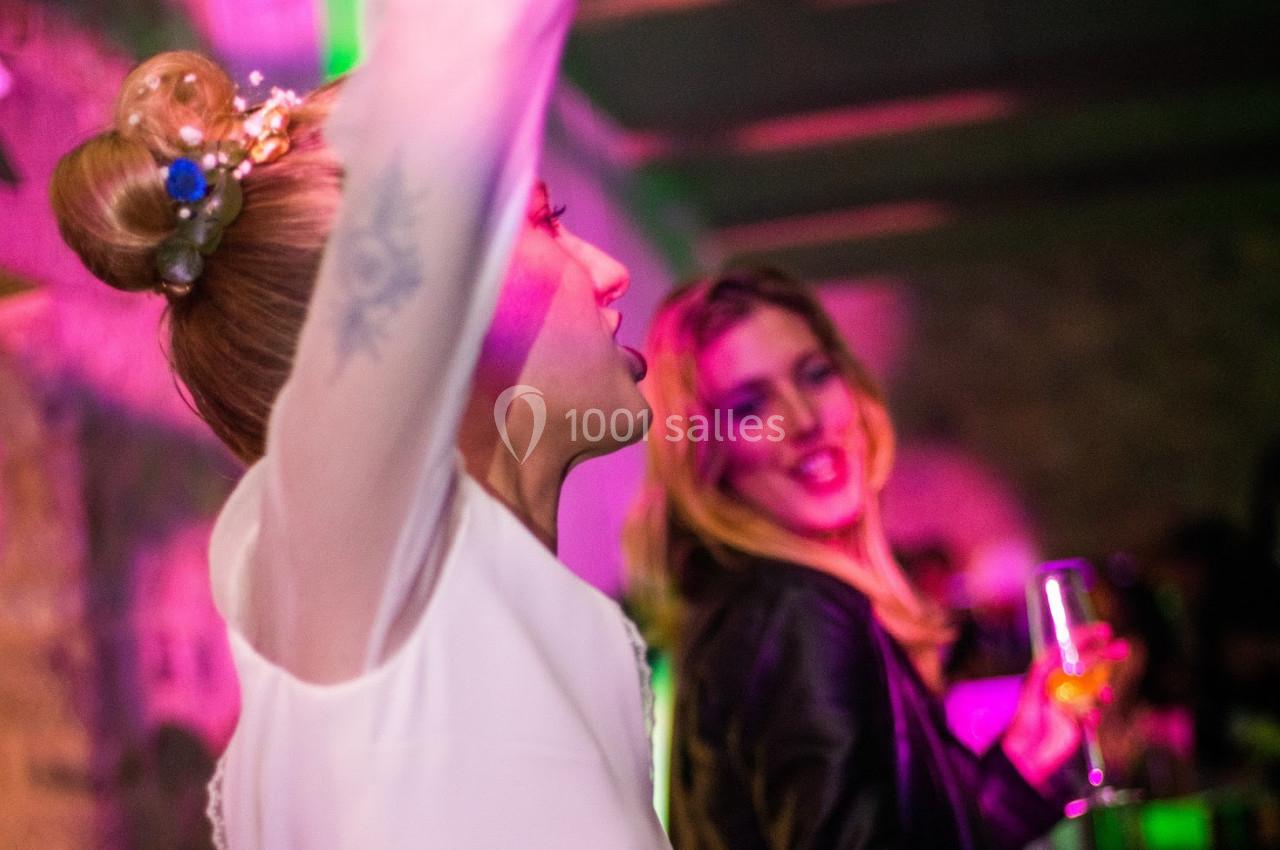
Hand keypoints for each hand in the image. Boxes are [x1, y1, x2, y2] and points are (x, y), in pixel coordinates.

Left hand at [1001, 622, 1128, 792]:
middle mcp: (1060, 684)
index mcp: (1048, 672)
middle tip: (1123, 648)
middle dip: (1105, 657)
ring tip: (1105, 694)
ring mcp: (1071, 702)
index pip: (1069, 648)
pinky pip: (1094, 713)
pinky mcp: (1078, 722)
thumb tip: (1068, 649)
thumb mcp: (1036, 684)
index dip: (1086, 637)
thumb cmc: (1027, 715)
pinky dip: (1095, 713)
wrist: (1029, 750)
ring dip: (1102, 689)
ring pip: (1095, 689)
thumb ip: (1049, 666)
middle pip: (1087, 666)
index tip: (1105, 630)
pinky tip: (1090, 719)